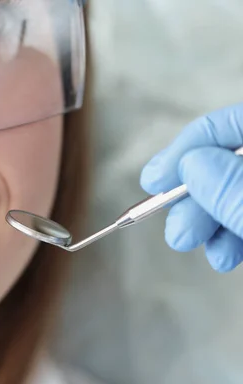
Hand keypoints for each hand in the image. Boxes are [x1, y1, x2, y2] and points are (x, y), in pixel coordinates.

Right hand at [140, 103, 242, 272]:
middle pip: (227, 162)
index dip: (184, 151)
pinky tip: (222, 254)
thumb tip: (191, 165)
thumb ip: (234, 188)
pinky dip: (231, 233)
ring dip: (207, 220)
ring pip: (235, 191)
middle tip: (175, 227)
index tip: (153, 181)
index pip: (226, 125)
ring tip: (189, 243)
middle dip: (193, 197)